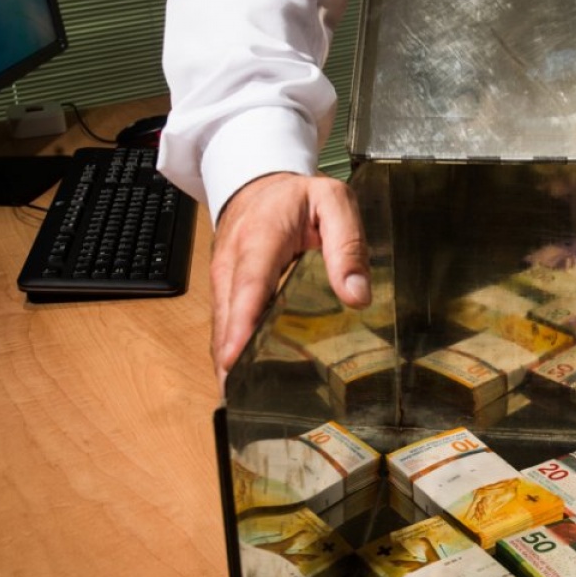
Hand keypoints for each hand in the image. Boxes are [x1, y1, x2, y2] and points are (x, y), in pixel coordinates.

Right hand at [210, 172, 370, 383]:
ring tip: (241, 397)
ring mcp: (222, 274)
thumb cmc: (298, 195)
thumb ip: (348, 246)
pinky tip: (241, 375)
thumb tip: (356, 296)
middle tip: (242, 397)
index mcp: (260, 238)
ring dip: (227, 358)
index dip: (241, 325)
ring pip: (220, 323)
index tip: (235, 359)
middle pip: (227, 315)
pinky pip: (222, 321)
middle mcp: (232, 260)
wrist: (258, 179)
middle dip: (230, 357)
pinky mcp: (222, 286)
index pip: (249, 286)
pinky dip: (228, 348)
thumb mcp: (334, 203)